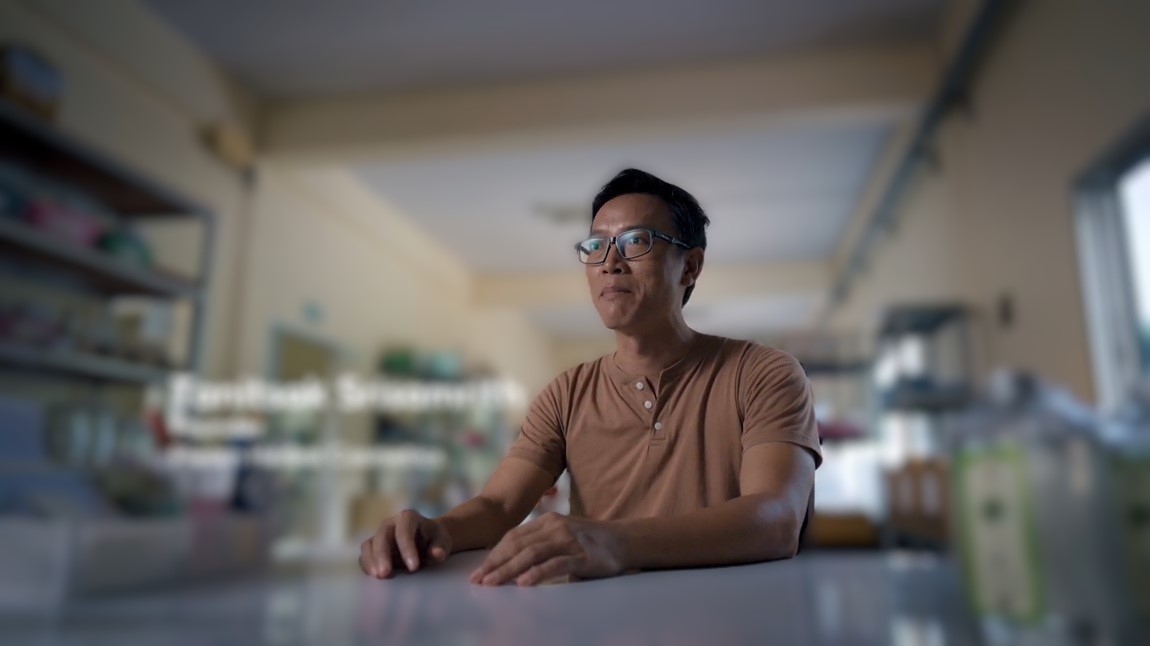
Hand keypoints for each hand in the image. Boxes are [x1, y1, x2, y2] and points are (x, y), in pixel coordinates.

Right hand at [359, 509, 452, 578]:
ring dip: (371, 561)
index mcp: (408, 518)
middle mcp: (391, 523)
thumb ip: (440, 547)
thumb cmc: (434, 539)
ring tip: (378, 576)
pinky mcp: (374, 547)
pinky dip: (367, 565)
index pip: (404, 530)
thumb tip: (437, 554)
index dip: (407, 548)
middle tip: (386, 573)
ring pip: (369, 544)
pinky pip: (365, 555)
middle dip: (382, 555)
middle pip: (382, 536)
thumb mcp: (442, 541)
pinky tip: (373, 575)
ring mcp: (380, 535)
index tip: (414, 567)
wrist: (427, 539)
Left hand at [469, 512, 625, 585]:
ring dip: (509, 569)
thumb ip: (541, 545)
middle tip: (478, 580)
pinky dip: (538, 573)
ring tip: (493, 582)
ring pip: (532, 554)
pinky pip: (556, 564)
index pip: (513, 537)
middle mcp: (555, 526)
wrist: (625, 540)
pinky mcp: (582, 555)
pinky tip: (524, 582)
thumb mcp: (562, 537)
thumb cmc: (590, 543)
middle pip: (518, 545)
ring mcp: (569, 539)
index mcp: (547, 521)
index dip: (494, 554)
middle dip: (495, 563)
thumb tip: (512, 564)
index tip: (479, 570)